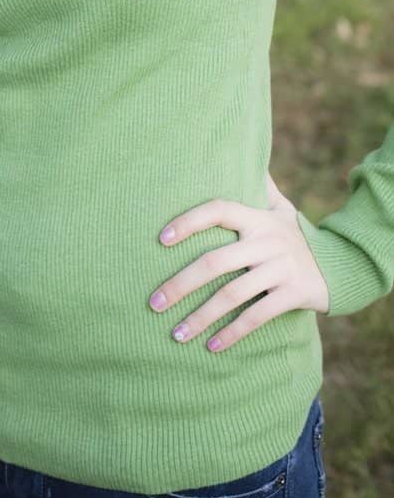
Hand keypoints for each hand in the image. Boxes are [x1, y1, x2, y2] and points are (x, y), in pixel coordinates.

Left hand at [148, 174, 328, 352]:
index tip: (160, 239)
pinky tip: (211, 347)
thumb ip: (258, 186)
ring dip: (201, 317)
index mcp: (257, 219)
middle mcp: (266, 241)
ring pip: (231, 295)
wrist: (343, 266)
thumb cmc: (296, 236)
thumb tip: (240, 150)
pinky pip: (257, 316)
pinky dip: (232, 333)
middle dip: (180, 284)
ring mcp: (279, 269)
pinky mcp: (292, 294)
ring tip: (176, 334)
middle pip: (214, 262)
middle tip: (154, 302)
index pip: (217, 211)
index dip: (188, 221)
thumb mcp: (281, 208)